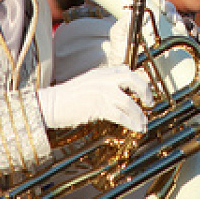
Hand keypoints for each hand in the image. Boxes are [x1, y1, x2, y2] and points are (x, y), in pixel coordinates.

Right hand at [38, 64, 152, 132]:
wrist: (50, 104)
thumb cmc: (66, 97)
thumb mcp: (87, 82)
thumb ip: (103, 82)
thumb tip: (120, 91)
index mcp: (102, 72)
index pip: (126, 70)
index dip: (139, 81)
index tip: (144, 91)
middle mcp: (104, 79)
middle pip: (133, 80)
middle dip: (146, 92)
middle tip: (150, 103)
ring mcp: (102, 91)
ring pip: (129, 102)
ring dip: (139, 114)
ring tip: (143, 122)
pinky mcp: (98, 106)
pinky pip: (121, 115)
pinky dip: (132, 122)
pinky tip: (136, 128)